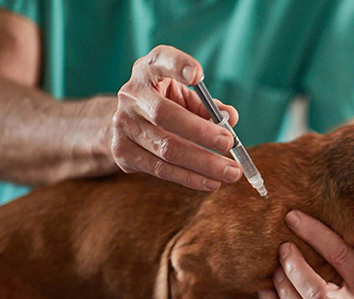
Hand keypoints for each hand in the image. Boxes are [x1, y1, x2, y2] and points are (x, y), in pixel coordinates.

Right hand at [111, 45, 241, 190]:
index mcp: (149, 70)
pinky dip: (189, 177)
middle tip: (229, 144)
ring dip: (203, 163)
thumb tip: (230, 118)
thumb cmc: (168, 104)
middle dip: (201, 132)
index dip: (178, 66)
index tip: (198, 76)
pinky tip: (211, 182)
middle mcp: (131, 94)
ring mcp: (123, 123)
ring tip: (231, 173)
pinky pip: (160, 169)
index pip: (161, 60)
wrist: (128, 123)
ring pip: (167, 148)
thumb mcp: (187, 97)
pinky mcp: (122, 150)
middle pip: (165, 115)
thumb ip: (209, 106)